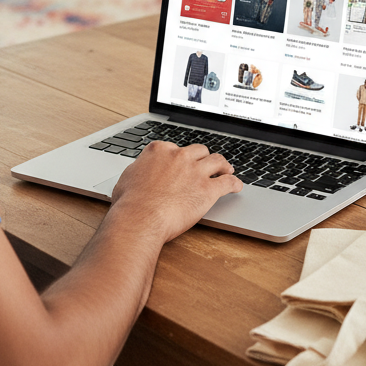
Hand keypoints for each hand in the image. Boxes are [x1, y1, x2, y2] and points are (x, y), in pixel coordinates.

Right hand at [110, 141, 241, 242]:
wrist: (140, 218)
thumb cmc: (130, 203)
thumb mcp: (127, 178)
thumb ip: (139, 170)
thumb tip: (140, 171)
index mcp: (160, 151)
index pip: (175, 147)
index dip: (180, 156)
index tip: (182, 161)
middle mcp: (179, 156)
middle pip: (198, 151)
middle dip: (203, 157)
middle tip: (207, 163)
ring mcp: (195, 171)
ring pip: (216, 161)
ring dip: (223, 165)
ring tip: (227, 169)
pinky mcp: (208, 189)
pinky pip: (227, 183)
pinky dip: (235, 183)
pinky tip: (237, 186)